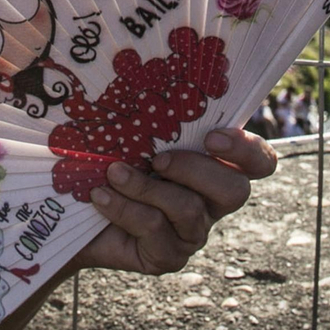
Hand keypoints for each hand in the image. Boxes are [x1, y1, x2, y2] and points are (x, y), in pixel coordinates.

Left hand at [75, 127, 277, 275]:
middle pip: (235, 190)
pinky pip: (155, 229)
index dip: (247, 150)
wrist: (71, 210)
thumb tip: (150, 72)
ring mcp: (192, 233)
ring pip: (188, 209)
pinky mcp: (167, 257)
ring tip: (113, 172)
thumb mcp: (135, 133)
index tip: (210, 136)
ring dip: (144, 186)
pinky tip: (100, 195)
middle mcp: (211, 202)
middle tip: (157, 158)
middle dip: (194, 169)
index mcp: (214, 166)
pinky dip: (123, 207)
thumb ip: (157, 116)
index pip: (259, 162)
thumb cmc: (110, 159)